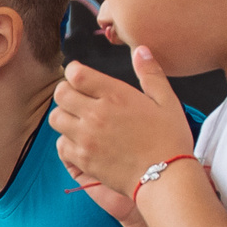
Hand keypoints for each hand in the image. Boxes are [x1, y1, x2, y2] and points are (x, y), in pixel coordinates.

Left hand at [48, 48, 193, 202]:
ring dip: (64, 116)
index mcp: (115, 95)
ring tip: (78, 120)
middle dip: (66, 92)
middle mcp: (96, 114)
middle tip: (77, 98)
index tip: (81, 76)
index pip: (76, 74)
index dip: (74, 72)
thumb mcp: (167, 101)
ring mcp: (86, 138)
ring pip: (56, 119)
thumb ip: (150, 73)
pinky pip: (60, 145)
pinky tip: (80, 142)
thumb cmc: (170, 138)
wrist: (165, 177)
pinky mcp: (83, 159)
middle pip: (60, 94)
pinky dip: (66, 142)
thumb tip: (140, 50)